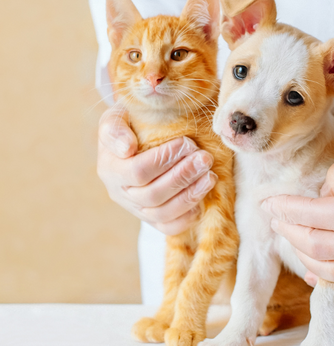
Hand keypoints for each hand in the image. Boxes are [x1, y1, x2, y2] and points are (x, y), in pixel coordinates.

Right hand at [97, 106, 216, 234]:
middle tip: (205, 159)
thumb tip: (127, 148)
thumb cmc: (129, 125)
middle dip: (183, 176)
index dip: (164, 159)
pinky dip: (187, 217)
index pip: (138, 171)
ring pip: (163, 214)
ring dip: (190, 195)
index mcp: (110, 169)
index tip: (187, 143)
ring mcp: (137, 209)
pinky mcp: (153, 219)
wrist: (135, 140)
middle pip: (153, 195)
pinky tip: (202, 199)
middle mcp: (121, 194)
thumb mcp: (116, 118)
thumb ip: (115, 129)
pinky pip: (169, 227)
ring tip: (210, 176)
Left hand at [261, 128, 333, 285]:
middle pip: (313, 245)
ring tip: (289, 234)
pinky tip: (310, 268)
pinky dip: (325, 276)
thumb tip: (320, 197)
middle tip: (273, 218)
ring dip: (301, 253)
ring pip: (326, 268)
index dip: (285, 208)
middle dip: (288, 230)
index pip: (311, 215)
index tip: (268, 202)